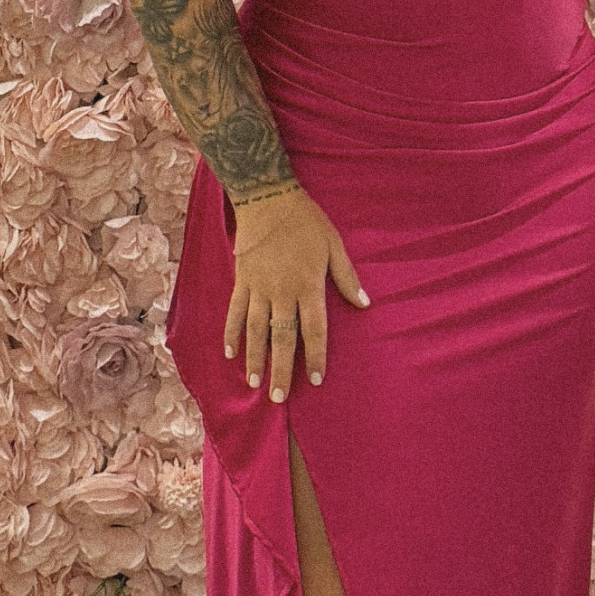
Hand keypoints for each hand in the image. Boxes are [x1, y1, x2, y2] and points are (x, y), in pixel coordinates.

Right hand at [226, 184, 369, 401]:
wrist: (267, 198)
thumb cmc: (306, 220)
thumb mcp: (334, 245)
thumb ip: (346, 277)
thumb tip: (364, 304)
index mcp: (308, 285)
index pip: (314, 329)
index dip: (316, 356)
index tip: (317, 380)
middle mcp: (282, 291)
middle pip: (282, 337)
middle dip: (282, 369)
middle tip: (279, 397)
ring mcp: (258, 287)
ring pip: (255, 330)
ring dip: (255, 358)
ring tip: (255, 383)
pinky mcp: (242, 280)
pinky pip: (235, 311)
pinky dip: (231, 333)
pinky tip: (230, 353)